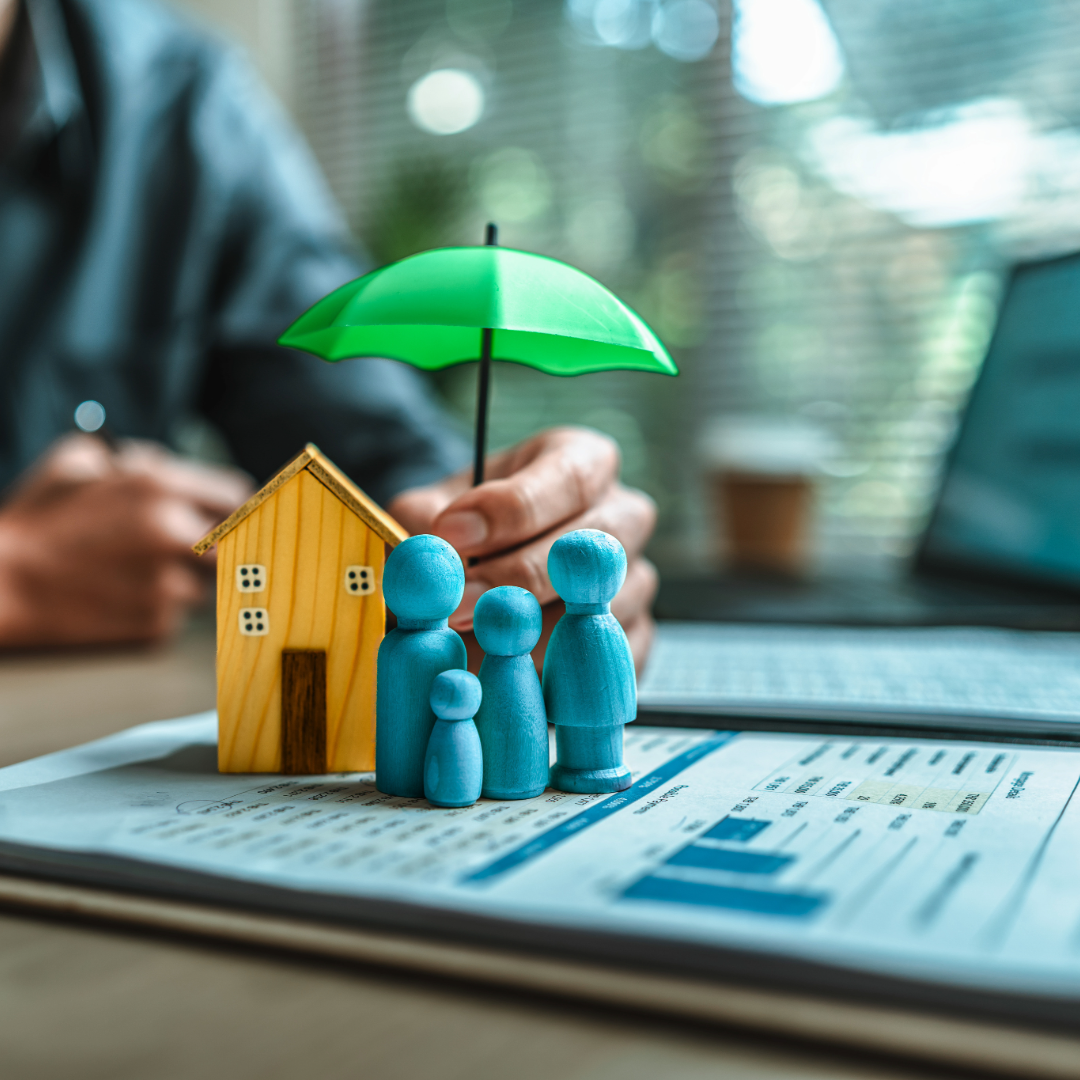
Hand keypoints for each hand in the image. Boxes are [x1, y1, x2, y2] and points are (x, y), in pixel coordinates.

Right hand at [0, 434, 251, 645]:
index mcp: (158, 487)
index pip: (237, 494)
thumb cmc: (37, 519)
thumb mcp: (80, 459)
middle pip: (237, 542)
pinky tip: (118, 595)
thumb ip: (140, 457)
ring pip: (206, 581)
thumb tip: (176, 466)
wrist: (0, 585)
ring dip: (184, 577)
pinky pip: (177, 612)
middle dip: (221, 544)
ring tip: (133, 570)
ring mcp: (167, 584)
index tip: (226, 513)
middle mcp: (172, 535)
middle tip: (195, 546)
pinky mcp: (156, 625)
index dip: (230, 504)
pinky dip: (157, 606)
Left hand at [388, 426, 657, 671]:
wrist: (476, 575)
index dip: (512, 509)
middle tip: (459, 603)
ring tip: (474, 645)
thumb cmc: (461, 529)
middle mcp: (622, 516)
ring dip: (535, 633)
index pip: (570, 478)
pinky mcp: (636, 637)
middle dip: (518, 578)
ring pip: (602, 609)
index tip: (453, 532)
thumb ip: (426, 523)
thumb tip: (435, 556)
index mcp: (582, 461)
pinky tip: (509, 677)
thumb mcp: (432, 509)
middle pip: (593, 548)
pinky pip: (609, 660)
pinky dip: (560, 674)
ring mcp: (635, 580)